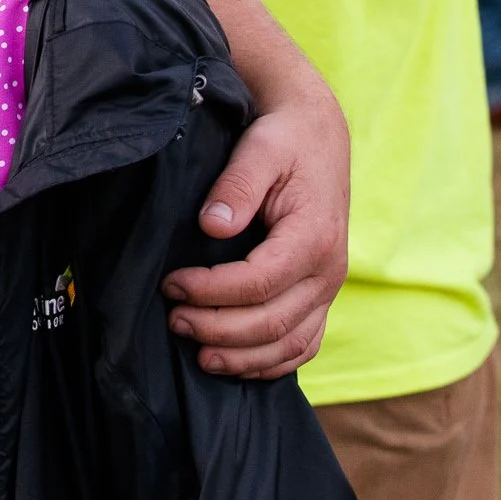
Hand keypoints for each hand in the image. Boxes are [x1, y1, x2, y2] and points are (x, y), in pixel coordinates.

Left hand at [161, 74, 349, 377]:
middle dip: (218, 329)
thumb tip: (211, 226)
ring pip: (291, 343)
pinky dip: (272, 361)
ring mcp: (328, 288)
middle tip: (174, 321)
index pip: (259, 282)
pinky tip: (237, 363)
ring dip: (243, 357)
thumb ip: (236, 186)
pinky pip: (304, 343)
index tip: (171, 285)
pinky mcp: (321, 294)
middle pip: (273, 321)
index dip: (212, 292)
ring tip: (198, 356)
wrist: (316, 136)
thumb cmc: (283, 141)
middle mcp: (329, 271)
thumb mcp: (259, 150)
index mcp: (313, 237)